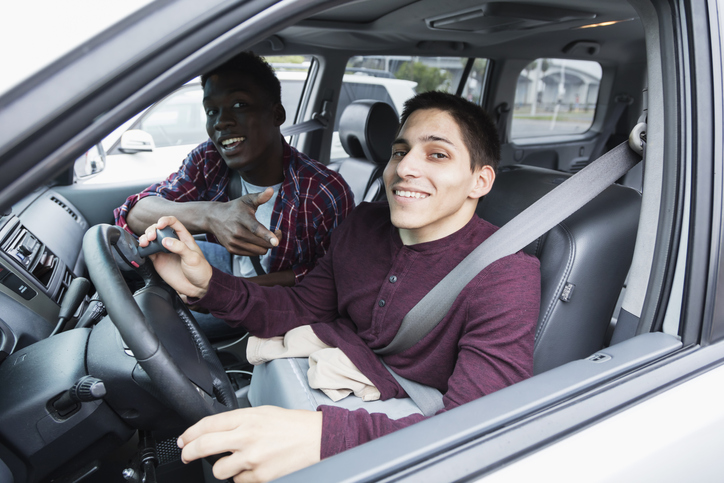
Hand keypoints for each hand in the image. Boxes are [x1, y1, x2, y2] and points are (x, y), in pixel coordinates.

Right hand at [139, 216, 212, 298]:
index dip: (165, 220)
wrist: (197, 287)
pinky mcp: (158, 260)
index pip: (173, 223)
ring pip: (151, 239)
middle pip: (159, 229)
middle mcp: (173, 242)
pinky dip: (143, 248)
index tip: (160, 225)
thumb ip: (180, 248)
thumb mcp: (192, 258)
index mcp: (183, 238)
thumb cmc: (200, 271)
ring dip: (145, 238)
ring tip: (145, 242)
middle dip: (152, 230)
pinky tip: (143, 249)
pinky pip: (148, 251)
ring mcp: (164, 251)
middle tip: (151, 237)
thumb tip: (165, 241)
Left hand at [178, 406, 322, 482]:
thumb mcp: (263, 413)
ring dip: (223, 467)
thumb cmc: (292, 425)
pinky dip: (242, 476)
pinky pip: (239, 481)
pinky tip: (255, 467)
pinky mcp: (260, 477)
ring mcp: (252, 459)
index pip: (208, 424)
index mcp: (247, 418)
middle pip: (205, 446)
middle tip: (186, 454)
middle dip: (189, 452)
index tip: (184, 439)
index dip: (190, 433)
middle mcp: (247, 437)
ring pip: (219, 469)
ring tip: (237, 461)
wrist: (318, 439)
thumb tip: (215, 431)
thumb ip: (238, 421)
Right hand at [209, 188, 283, 256]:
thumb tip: (271, 190)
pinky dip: (258, 249)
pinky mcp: (232, 250)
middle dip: (274, 240)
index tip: (276, 242)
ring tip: (267, 237)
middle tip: (278, 232)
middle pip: (262, 243)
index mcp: (242, 219)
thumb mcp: (247, 200)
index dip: (267, 236)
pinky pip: (253, 254)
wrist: (213, 218)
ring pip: (259, 251)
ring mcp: (234, 242)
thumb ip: (260, 197)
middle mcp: (237, 232)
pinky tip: (257, 240)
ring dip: (267, 245)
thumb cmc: (235, 208)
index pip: (256, 229)